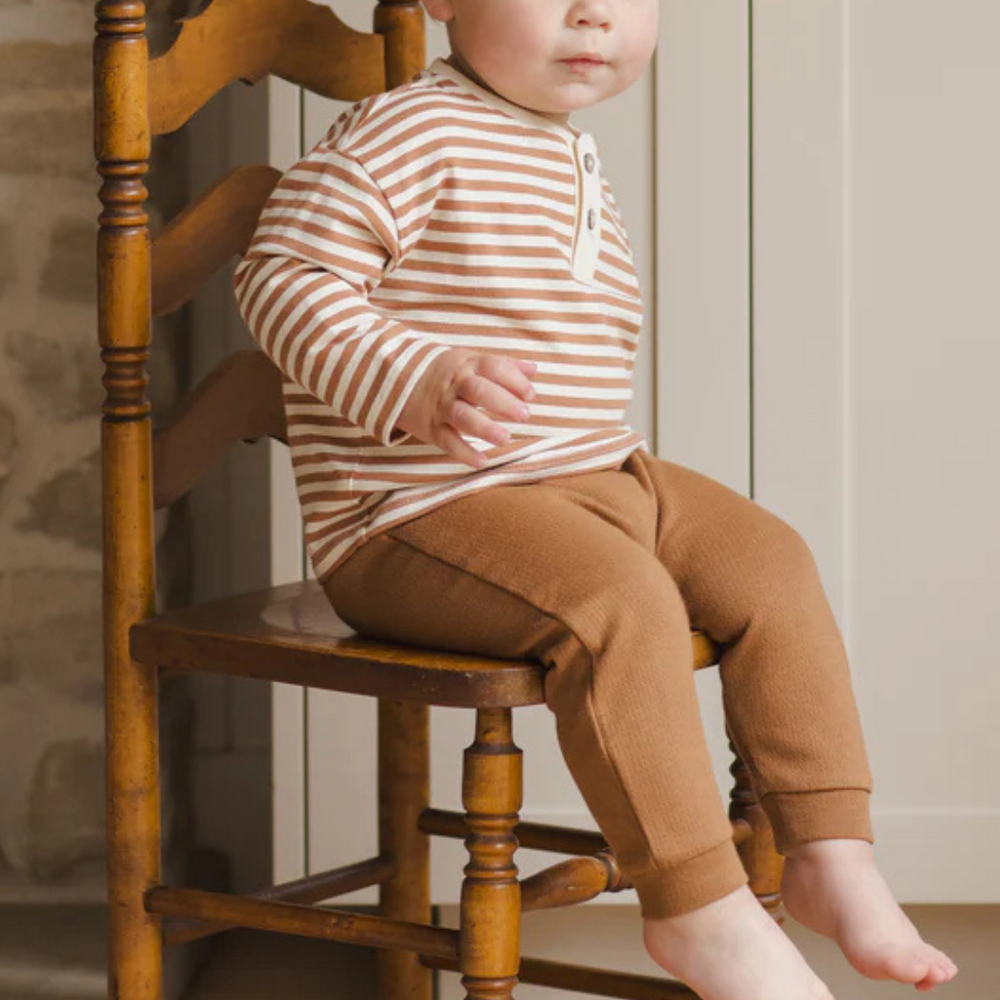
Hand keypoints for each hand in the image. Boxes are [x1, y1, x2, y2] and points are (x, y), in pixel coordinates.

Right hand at [394, 347, 536, 468]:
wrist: (396, 380)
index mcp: (466, 365)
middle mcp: (453, 385)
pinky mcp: (430, 427)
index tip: (530, 395)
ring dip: (484, 428)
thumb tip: (534, 370)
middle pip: (478, 390)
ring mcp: (441, 407)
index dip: (514, 380)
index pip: (492, 367)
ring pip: (462, 416)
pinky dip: (463, 452)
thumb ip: (503, 366)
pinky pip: (446, 441)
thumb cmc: (445, 373)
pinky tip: (481, 461)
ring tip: (505, 439)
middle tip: (524, 415)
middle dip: (503, 402)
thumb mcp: (470, 361)